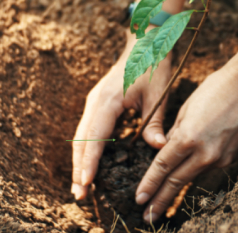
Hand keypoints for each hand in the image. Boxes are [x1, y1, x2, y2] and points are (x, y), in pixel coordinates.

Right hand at [71, 38, 171, 199]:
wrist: (145, 42)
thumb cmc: (153, 66)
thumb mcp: (158, 94)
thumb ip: (155, 122)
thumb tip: (159, 148)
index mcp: (109, 100)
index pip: (95, 137)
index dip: (90, 162)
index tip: (86, 182)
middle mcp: (96, 102)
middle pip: (82, 140)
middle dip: (79, 168)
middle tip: (79, 195)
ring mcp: (95, 102)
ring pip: (82, 136)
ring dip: (80, 161)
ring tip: (80, 186)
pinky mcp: (98, 103)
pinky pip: (88, 130)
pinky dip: (87, 149)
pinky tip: (90, 165)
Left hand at [134, 65, 237, 222]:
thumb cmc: (215, 89)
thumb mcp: (186, 108)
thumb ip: (175, 134)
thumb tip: (166, 150)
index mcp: (189, 137)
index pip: (163, 167)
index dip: (149, 185)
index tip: (138, 199)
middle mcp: (205, 153)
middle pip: (177, 182)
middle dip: (160, 201)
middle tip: (147, 217)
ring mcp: (221, 157)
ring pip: (193, 176)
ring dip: (177, 190)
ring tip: (163, 205)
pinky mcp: (233, 157)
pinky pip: (209, 167)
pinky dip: (197, 170)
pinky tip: (190, 174)